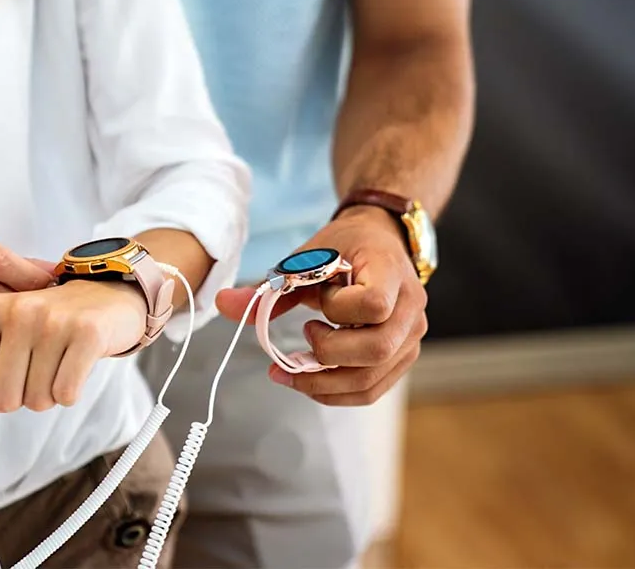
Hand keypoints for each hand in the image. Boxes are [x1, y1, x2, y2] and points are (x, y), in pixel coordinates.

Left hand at [0, 279, 148, 415]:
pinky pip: (67, 393)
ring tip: (59, 361)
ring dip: (50, 393)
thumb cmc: (47, 323)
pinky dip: (72, 391)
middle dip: (24, 396)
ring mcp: (53, 320)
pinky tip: (76, 363)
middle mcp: (17, 310)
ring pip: (38, 400)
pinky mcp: (87, 333)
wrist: (107, 297)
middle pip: (5, 399)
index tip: (13, 371)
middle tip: (40, 366)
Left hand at [216, 205, 427, 405]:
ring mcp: (411, 337)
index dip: (339, 310)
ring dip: (324, 384)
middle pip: (376, 351)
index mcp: (391, 273)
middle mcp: (411, 309)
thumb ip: (270, 288)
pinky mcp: (401, 357)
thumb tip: (223, 305)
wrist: (379, 244)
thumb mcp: (307, 257)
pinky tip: (308, 380)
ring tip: (291, 371)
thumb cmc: (345, 246)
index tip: (320, 302)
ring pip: (372, 380)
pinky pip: (371, 388)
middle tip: (303, 339)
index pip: (374, 305)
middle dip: (327, 356)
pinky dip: (335, 392)